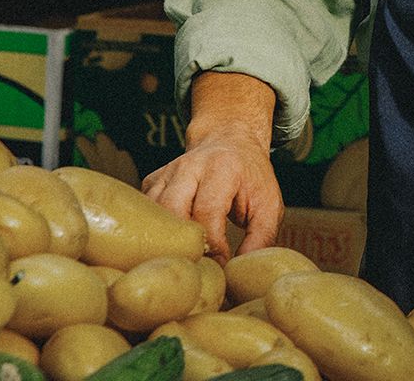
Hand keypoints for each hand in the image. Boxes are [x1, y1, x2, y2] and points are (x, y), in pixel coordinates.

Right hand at [143, 72, 282, 260]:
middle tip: (197, 266)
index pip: (207, 212)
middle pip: (172, 210)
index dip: (212, 245)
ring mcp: (166, 173)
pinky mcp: (151, 181)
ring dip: (164, 241)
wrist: (230, 141)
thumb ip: (261, 238)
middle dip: (182, 243)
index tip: (220, 265)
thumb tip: (238, 272)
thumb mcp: (269, 205)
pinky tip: (168, 246)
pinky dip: (153, 232)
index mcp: (222, 168)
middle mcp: (189, 166)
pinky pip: (144, 212)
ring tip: (182, 260)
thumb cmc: (251, 179)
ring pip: (152, 213)